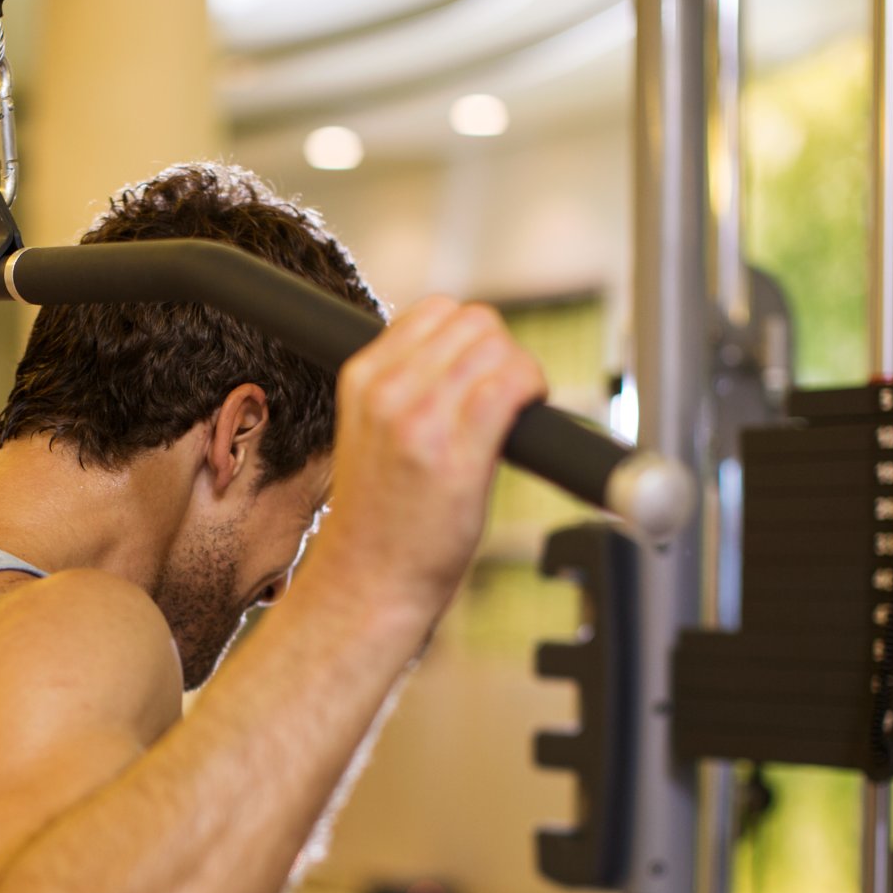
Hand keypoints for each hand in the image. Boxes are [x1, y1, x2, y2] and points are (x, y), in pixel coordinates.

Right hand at [310, 297, 546, 615]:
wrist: (368, 581)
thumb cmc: (381, 516)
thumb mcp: (372, 433)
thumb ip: (407, 386)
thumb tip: (469, 353)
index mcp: (361, 378)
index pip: (437, 311)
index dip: (472, 337)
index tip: (478, 374)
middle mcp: (387, 391)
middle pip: (474, 321)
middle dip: (501, 352)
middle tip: (502, 398)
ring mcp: (419, 420)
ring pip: (495, 346)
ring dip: (519, 372)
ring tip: (511, 415)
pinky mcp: (456, 453)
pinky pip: (510, 384)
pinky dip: (531, 390)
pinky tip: (524, 421)